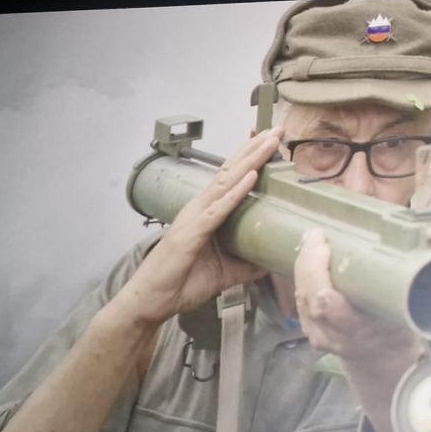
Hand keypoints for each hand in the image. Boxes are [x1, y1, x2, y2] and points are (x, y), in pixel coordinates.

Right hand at [112, 127, 282, 327]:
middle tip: (277, 129)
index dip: (251, 158)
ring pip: (227, 182)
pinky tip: (251, 177)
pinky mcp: (192, 233)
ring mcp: (195, 218)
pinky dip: (236, 192)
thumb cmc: (182, 283)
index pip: (232, 179)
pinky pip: (218, 209)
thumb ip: (248, 263)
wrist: (152, 302)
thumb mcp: (226, 272)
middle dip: (255, 149)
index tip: (271, 141)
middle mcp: (200, 208)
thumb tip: (273, 259)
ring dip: (251, 160)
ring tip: (270, 142)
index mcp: (207, 213)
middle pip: (231, 171)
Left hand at [293, 228, 420, 370]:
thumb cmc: (395, 332)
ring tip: (313, 240)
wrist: (379, 359)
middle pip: (311, 297)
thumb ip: (397, 292)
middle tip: (319, 237)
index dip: (320, 278)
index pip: (329, 308)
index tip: (328, 251)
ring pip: (302, 295)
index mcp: (356, 332)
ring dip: (305, 265)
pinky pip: (301, 297)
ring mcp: (316, 333)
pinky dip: (303, 274)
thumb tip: (400, 251)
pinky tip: (309, 255)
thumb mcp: (403, 316)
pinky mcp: (308, 327)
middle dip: (311, 264)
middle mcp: (332, 335)